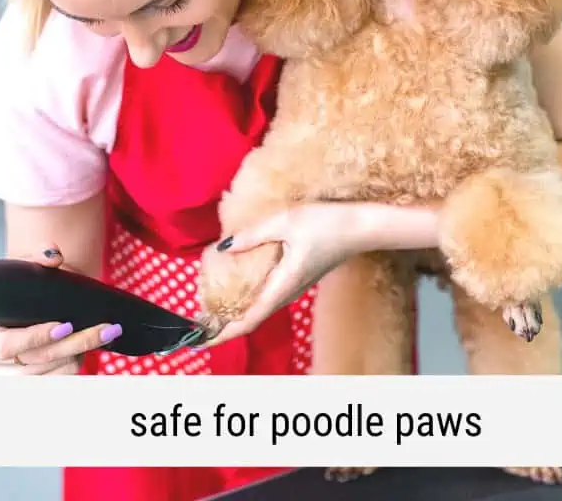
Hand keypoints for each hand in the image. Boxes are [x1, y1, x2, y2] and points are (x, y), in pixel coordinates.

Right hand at [0, 245, 122, 374]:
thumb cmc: (25, 290)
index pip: (6, 346)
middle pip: (40, 359)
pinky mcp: (36, 381)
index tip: (64, 326)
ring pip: (55, 370)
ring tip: (104, 333)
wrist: (31, 305)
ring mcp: (17, 375)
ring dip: (82, 352)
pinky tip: (90, 347)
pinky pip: (61, 379)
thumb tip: (53, 254)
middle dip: (77, 343)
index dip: (35, 337)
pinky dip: (78, 363)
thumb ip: (39, 256)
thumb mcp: (27, 269)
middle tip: (104, 328)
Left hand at [204, 203, 367, 346]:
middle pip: (252, 319)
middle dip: (224, 326)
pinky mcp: (300, 278)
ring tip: (213, 311)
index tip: (200, 340)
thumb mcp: (286, 222)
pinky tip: (240, 289)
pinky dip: (250, 300)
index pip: (249, 319)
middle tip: (197, 327)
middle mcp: (288, 293)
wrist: (364, 226)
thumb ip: (253, 235)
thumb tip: (224, 248)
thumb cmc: (328, 224)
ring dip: (237, 314)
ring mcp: (295, 287)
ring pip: (261, 308)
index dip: (223, 332)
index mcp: (283, 286)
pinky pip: (269, 296)